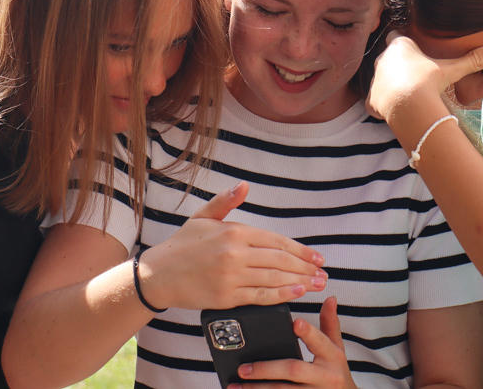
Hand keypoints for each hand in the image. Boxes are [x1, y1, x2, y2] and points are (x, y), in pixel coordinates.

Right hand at [138, 182, 326, 310]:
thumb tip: (244, 185)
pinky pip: (260, 296)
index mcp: (234, 232)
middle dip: (306, 267)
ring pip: (274, 279)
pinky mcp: (227, 297)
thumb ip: (226, 201)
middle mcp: (235, 253)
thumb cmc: (183, 245)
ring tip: (317, 284)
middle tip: (323, 272)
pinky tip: (297, 293)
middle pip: (280, 260)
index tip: (317, 256)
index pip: (276, 240)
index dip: (300, 250)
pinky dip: (282, 295)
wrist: (158, 274)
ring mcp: (231, 276)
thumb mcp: (203, 216)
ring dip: (300, 282)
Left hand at [232, 296, 356, 388]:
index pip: (320, 342)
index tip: (295, 322)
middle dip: (267, 369)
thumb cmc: (337, 373)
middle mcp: (324, 377)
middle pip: (294, 370)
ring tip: (236, 385)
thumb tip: (330, 298)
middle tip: (244, 367)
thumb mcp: (338, 348)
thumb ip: (330, 324)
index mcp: (333, 357)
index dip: (308, 333)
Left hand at [366, 31, 482, 121]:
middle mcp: (383, 59)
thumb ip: (473, 59)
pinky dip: (383, 107)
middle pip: (387, 58)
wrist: (410, 105)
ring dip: (390, 86)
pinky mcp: (371, 100)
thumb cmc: (430, 81)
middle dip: (397, 66)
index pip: (397, 37)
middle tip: (413, 76)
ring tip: (407, 95)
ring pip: (381, 80)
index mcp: (400, 46)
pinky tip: (396, 111)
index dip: (404, 43)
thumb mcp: (453, 69)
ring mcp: (375, 80)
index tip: (414, 51)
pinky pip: (375, 102)